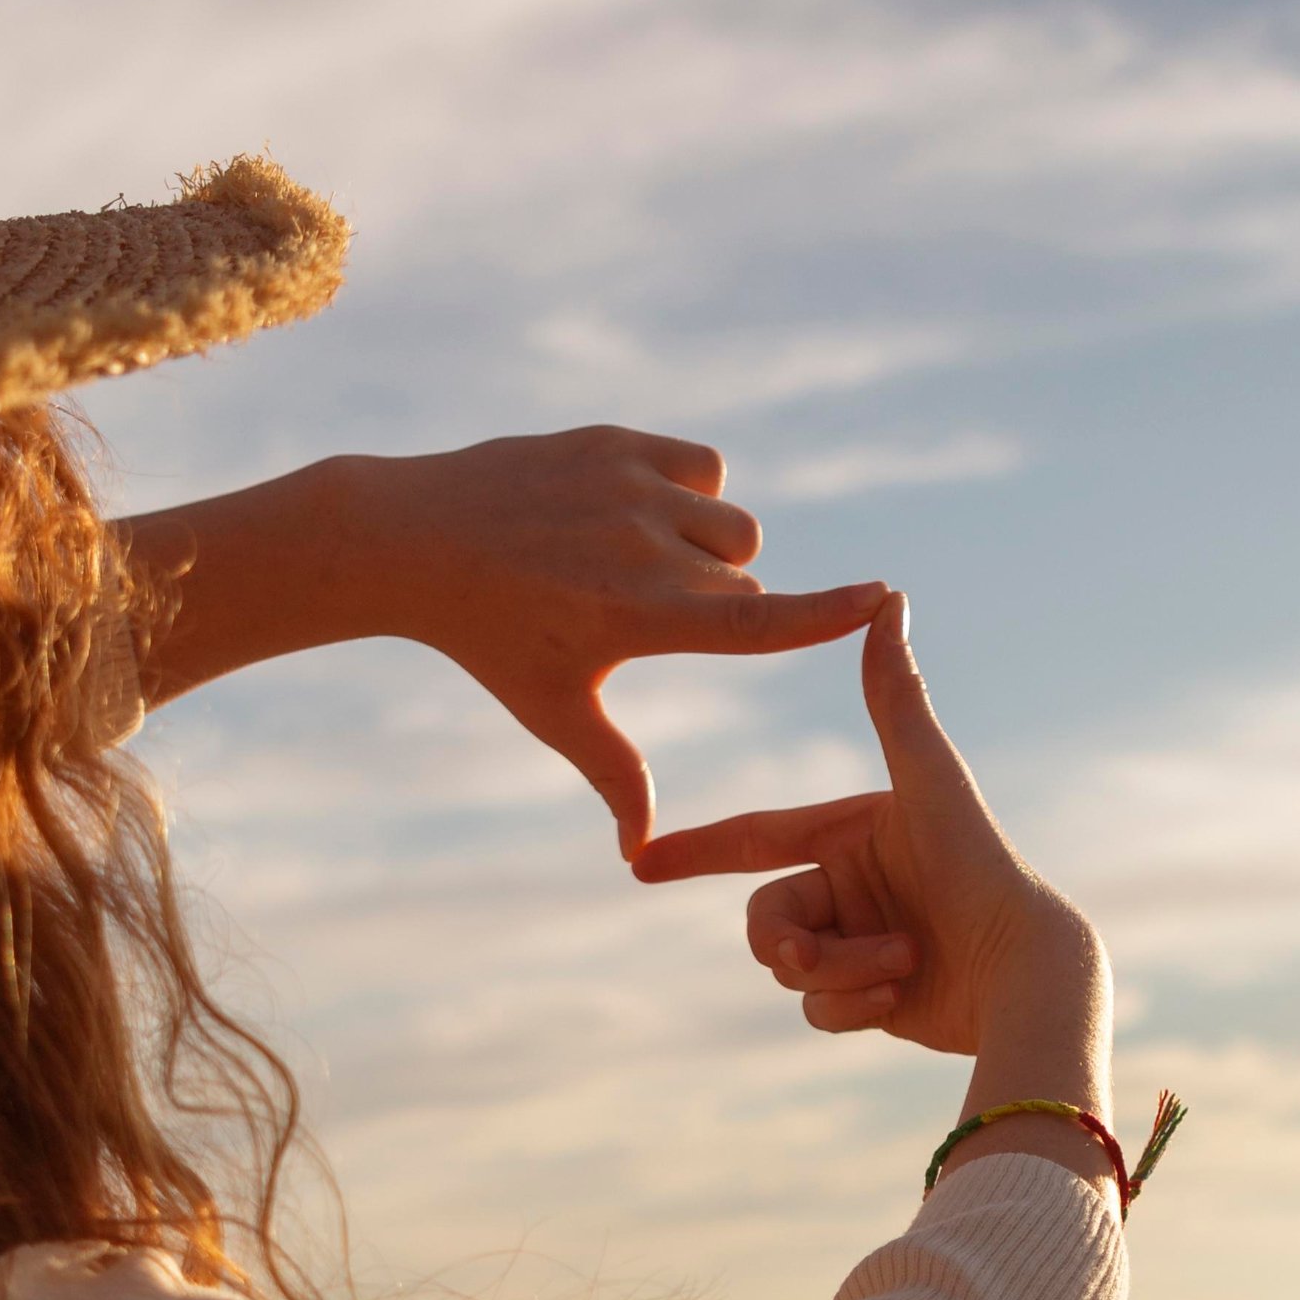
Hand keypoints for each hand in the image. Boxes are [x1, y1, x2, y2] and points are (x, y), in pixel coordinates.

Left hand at [122, 429, 884, 855]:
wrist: (415, 539)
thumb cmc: (490, 641)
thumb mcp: (553, 711)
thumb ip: (615, 775)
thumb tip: (641, 857)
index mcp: (638, 617)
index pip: (757, 622)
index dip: (827, 614)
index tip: (884, 598)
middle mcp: (643, 547)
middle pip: (748, 576)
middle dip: (721, 598)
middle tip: (645, 609)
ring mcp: (630, 487)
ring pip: (732, 521)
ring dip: (711, 545)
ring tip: (642, 560)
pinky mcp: (617, 442)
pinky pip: (705, 466)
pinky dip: (689, 490)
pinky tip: (635, 511)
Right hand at [631, 597, 1103, 1064]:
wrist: (1025, 970)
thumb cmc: (983, 866)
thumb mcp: (929, 779)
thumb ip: (895, 696)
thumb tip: (888, 595)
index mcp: (850, 834)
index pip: (754, 838)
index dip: (696, 850)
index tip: (641, 863)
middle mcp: (851, 887)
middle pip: (765, 918)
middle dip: (788, 941)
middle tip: (806, 955)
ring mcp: (858, 944)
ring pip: (792, 970)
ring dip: (840, 973)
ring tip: (902, 964)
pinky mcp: (871, 998)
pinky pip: (820, 1011)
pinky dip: (856, 1007)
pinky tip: (903, 995)